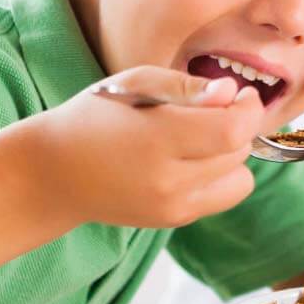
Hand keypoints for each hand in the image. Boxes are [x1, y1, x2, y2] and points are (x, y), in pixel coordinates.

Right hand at [23, 65, 263, 227]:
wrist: (55, 173)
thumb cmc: (93, 117)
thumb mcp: (134, 83)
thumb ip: (186, 86)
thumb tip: (230, 93)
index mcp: (156, 139)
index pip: (233, 130)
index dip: (248, 109)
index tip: (241, 94)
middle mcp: (168, 180)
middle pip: (238, 152)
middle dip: (237, 125)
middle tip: (213, 109)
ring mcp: (173, 206)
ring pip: (240, 178)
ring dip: (231, 154)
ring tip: (201, 138)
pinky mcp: (174, 220)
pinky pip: (223, 196)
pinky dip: (219, 175)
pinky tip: (191, 160)